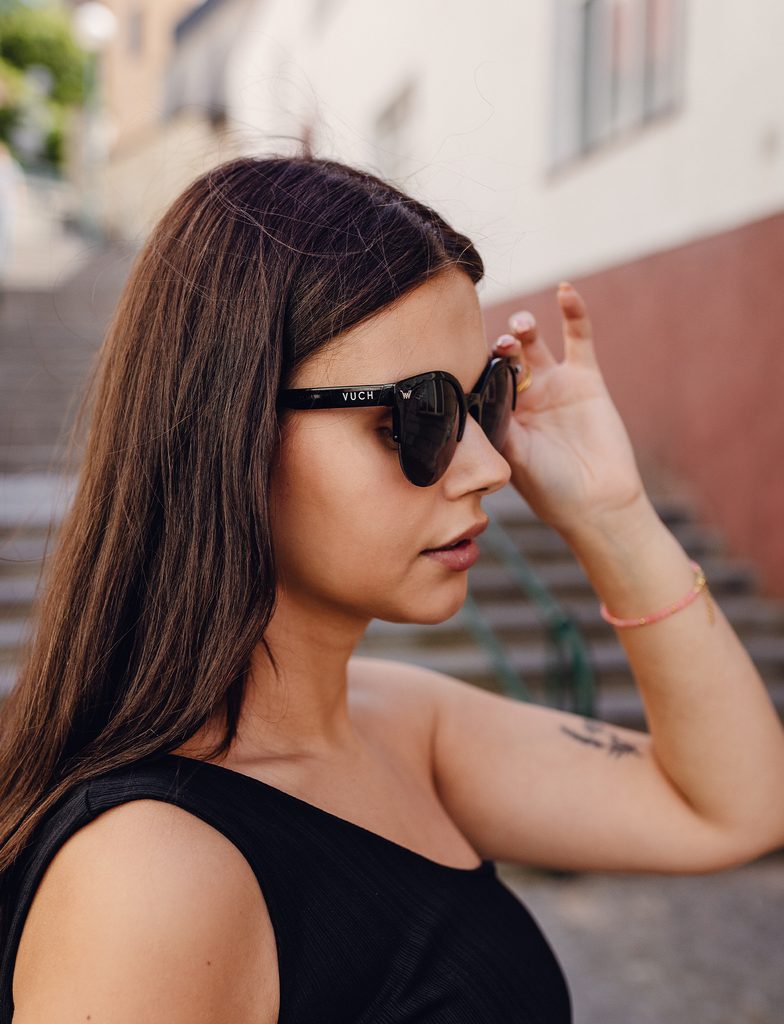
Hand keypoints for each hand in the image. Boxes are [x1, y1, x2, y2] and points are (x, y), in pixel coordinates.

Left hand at [491, 282, 647, 538]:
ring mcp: (553, 383)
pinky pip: (578, 337)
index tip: (461, 355)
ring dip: (524, 329)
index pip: (479, 379)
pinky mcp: (585, 377)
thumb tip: (468, 405)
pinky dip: (574, 312)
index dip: (471, 365)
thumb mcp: (513, 458)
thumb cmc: (549, 488)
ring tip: (521, 328)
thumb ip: (496, 427)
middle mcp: (522, 395)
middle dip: (497, 348)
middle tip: (497, 347)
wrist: (598, 502)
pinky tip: (566, 290)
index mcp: (499, 414)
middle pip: (503, 358)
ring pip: (534, 343)